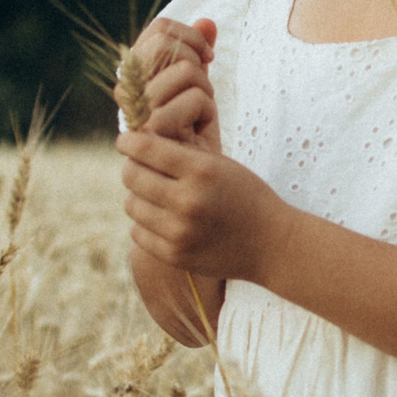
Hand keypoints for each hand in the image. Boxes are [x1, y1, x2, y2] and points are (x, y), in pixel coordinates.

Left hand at [117, 130, 287, 281]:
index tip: (125, 141)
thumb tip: (135, 143)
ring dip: (139, 197)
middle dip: (133, 168)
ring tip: (158, 196)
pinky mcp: (174, 256)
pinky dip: (145, 224)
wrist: (272, 244)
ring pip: (131, 205)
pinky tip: (164, 220)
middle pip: (131, 176)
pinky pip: (138, 232)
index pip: (146, 148)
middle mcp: (188, 200)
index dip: (128, 142)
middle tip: (141, 169)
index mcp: (202, 170)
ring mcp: (179, 231)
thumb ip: (182, 154)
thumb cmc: (245, 196)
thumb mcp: (221, 165)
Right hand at [133, 17, 219, 149]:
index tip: (207, 58)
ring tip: (199, 117)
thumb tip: (207, 21)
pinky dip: (207, 112)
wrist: (196, 184)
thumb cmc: (197, 138)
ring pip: (186, 70)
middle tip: (204, 89)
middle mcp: (127, 90)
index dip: (190, 36)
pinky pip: (194, 97)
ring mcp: (136, 110)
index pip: (159, 30)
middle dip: (197, 60)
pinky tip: (199, 134)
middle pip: (166, 44)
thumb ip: (198, 55)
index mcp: (133, 75)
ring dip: (205, 92)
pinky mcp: (150, 132)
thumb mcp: (200, 90)